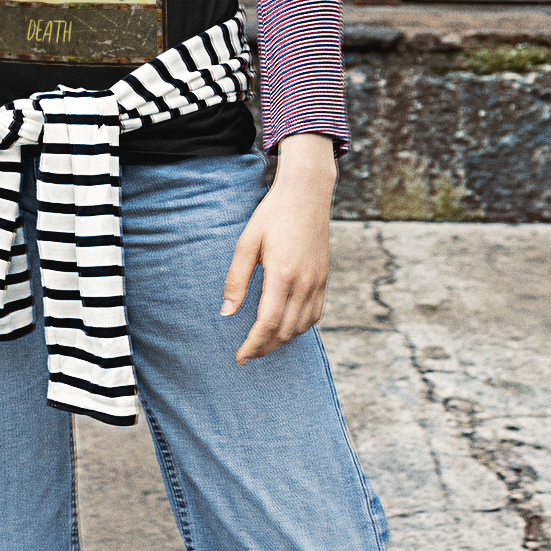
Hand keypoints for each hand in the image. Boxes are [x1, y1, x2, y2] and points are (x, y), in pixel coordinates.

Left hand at [221, 133, 336, 364]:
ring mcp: (318, 282)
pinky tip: (284, 327)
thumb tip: (226, 313)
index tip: (239, 357)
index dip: (252, 345)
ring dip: (281, 340)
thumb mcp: (247, 243)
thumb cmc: (272, 214)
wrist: (307, 194)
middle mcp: (304, 282)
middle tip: (246, 353)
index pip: (267, 323)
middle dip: (264, 347)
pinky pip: (314, 314)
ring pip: (301, 327)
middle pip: (284, 331)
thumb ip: (236, 279)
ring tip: (262, 343)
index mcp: (282, 274)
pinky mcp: (324, 279)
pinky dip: (299, 328)